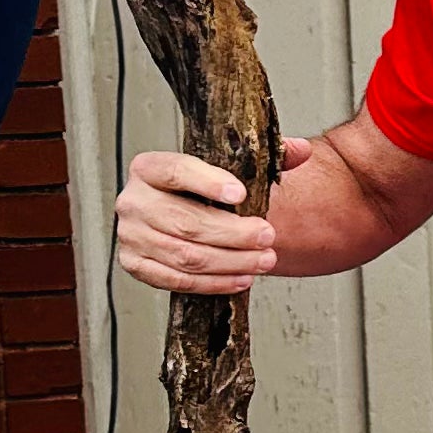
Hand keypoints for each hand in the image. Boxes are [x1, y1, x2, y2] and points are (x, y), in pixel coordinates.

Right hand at [114, 140, 307, 293]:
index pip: (177, 172)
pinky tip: (241, 279)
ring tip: (264, 260)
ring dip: (230, 262)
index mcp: (150, 167)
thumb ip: (268, 156)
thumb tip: (301, 150)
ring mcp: (131, 235)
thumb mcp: (232, 168)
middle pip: (186, 222)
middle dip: (234, 234)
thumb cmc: (207, 190)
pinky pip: (176, 280)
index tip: (242, 194)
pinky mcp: (135, 264)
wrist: (182, 212)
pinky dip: (212, 283)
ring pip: (185, 255)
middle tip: (268, 236)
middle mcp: (133, 200)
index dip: (209, 183)